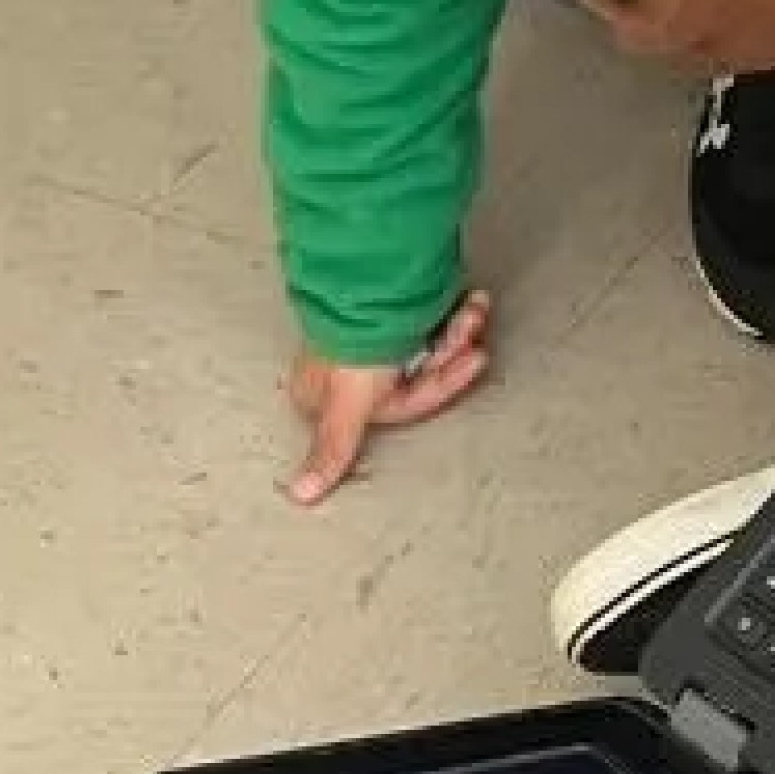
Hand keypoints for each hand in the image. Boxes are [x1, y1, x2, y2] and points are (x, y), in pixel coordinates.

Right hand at [285, 289, 493, 504]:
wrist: (362, 279)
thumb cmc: (351, 344)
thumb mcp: (348, 405)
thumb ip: (333, 448)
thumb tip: (300, 494)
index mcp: (332, 393)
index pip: (403, 403)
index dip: (443, 383)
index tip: (473, 361)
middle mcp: (351, 366)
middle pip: (421, 369)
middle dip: (453, 347)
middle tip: (472, 326)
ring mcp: (369, 336)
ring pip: (430, 341)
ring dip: (458, 325)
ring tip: (473, 306)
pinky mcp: (385, 308)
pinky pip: (429, 315)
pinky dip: (452, 307)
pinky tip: (468, 296)